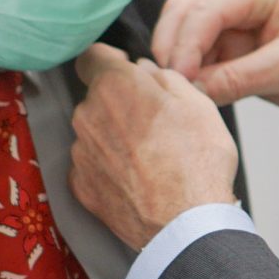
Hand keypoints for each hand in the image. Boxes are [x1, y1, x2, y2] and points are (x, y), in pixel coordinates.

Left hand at [70, 47, 241, 249]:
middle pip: (97, 98)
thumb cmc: (196, 163)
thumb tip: (148, 71)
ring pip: (94, 132)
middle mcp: (88, 114)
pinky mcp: (80, 185)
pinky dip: (108, 168)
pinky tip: (137, 178)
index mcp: (115, 85)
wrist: (185, 223)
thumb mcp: (197, 103)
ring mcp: (80, 152)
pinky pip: (90, 166)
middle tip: (154, 122)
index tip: (126, 70)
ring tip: (150, 157)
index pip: (92, 56)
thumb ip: (164, 77)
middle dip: (120, 104)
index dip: (110, 60)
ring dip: (114, 137)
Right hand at [152, 0, 278, 158]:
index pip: (206, 7)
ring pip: (187, 33)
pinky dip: (193, 73)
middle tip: (170, 89)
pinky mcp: (235, 40)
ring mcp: (237, 15)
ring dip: (181, 63)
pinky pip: (201, 53)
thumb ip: (238, 78)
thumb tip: (189, 90)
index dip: (185, 44)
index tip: (178, 79)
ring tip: (182, 96)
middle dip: (174, 50)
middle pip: (186, 13)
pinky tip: (194, 95)